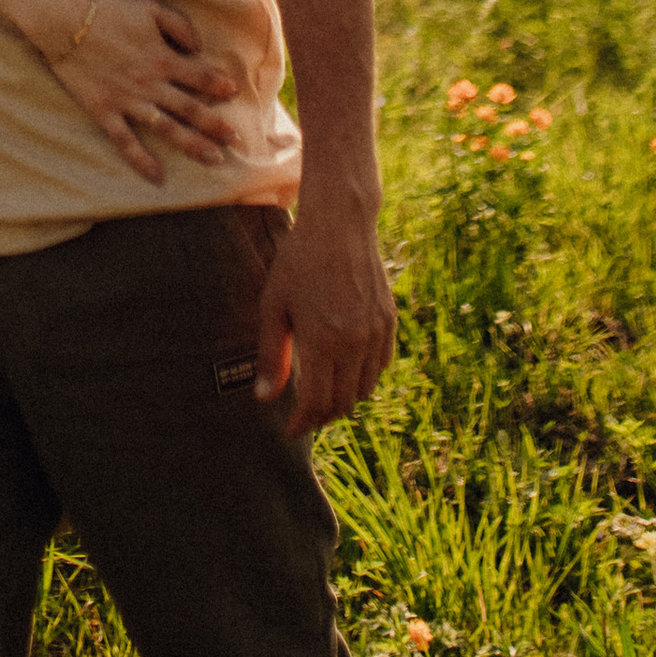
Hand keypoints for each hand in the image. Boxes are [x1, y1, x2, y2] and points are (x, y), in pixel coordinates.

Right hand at [45, 0, 242, 187]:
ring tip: (215, 160)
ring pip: (167, 129)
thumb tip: (197, 48)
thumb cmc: (107, 8)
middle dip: (216, 124)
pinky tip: (157, 177)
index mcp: (163, 58)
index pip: (201, 76)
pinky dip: (141, 160)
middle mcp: (150, 83)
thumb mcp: (150, 7)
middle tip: (236, 139)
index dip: (220, 85)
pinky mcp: (103, 111)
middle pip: (191, 108)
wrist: (63, 18)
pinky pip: (125, 141)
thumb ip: (179, 26)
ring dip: (193, 145)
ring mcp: (127, 100)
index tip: (234, 92)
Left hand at [254, 196, 395, 437]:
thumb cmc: (298, 262)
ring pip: (364, 389)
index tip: (288, 432)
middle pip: (342, 403)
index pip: (316, 403)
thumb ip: (271, 355)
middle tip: (303, 417)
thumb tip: (266, 399)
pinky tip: (346, 374)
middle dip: (321, 417)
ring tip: (323, 399)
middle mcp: (354, 343)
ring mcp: (376, 333)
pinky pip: (380, 366)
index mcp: (322, 342)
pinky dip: (364, 379)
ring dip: (343, 401)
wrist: (340, 224)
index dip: (301, 424)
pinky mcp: (389, 322)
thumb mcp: (274, 306)